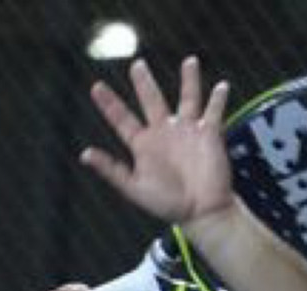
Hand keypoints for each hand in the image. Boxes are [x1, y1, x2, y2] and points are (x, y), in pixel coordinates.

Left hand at [81, 56, 234, 230]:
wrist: (202, 213)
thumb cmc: (168, 204)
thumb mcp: (134, 188)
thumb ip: (111, 170)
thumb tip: (85, 154)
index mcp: (144, 145)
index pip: (122, 120)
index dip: (109, 104)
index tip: (96, 87)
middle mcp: (165, 133)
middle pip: (152, 100)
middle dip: (144, 82)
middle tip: (137, 64)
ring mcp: (188, 132)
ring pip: (188, 98)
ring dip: (189, 80)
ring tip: (190, 61)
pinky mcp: (209, 134)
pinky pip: (214, 112)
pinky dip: (218, 99)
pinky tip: (221, 86)